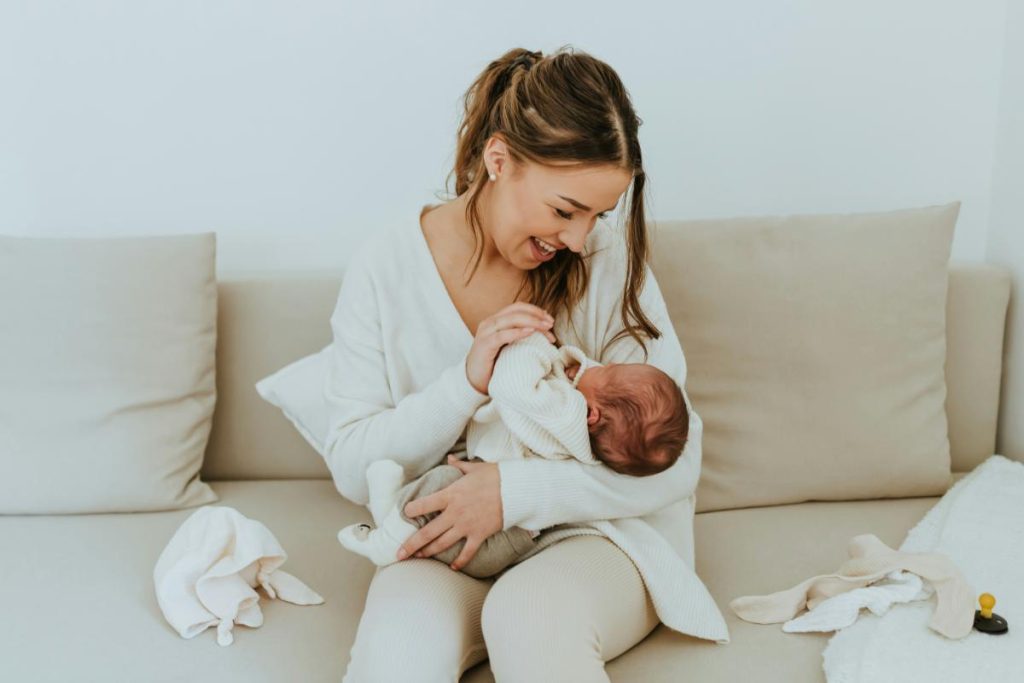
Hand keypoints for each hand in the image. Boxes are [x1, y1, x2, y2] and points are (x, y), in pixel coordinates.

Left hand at [397, 455, 502, 570]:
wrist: (516, 490)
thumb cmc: (496, 476)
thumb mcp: (475, 468)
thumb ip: (459, 466)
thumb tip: (450, 459)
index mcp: (451, 494)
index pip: (424, 504)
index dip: (412, 509)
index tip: (404, 513)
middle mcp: (454, 513)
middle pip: (428, 532)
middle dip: (411, 544)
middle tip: (399, 554)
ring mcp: (466, 526)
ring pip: (442, 544)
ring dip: (428, 552)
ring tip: (418, 558)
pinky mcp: (479, 535)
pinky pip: (467, 552)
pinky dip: (460, 561)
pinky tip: (453, 567)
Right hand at [465, 302, 554, 394]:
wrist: (473, 380)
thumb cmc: (494, 364)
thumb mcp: (509, 346)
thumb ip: (520, 335)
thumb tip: (542, 328)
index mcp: (496, 321)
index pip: (518, 307)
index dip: (535, 310)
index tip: (549, 319)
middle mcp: (490, 322)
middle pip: (516, 310)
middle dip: (536, 315)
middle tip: (550, 324)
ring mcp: (486, 332)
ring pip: (511, 319)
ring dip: (531, 321)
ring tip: (545, 327)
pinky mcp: (484, 345)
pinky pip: (502, 335)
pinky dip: (517, 332)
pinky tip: (529, 332)